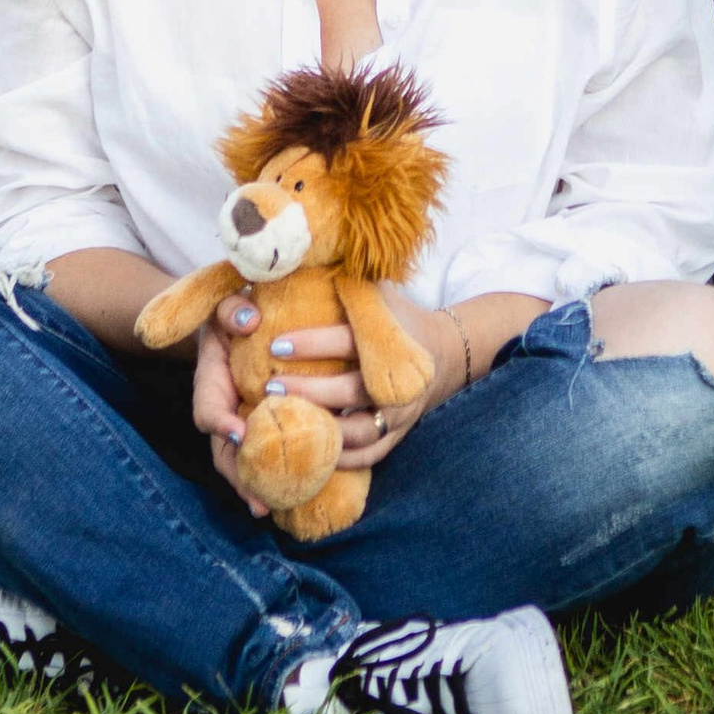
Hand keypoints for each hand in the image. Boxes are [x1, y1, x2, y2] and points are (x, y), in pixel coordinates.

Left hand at [196, 291, 454, 504]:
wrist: (443, 353)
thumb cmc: (396, 317)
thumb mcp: (377, 292)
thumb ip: (344, 279)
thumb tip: (296, 254)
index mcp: (389, 338)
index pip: (348, 341)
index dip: (312, 344)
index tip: (275, 345)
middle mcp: (397, 379)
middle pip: (350, 391)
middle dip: (308, 391)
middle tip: (270, 387)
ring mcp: (399, 413)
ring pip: (359, 431)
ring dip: (321, 430)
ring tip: (285, 423)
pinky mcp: (397, 435)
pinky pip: (369, 456)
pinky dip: (340, 459)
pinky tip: (308, 453)